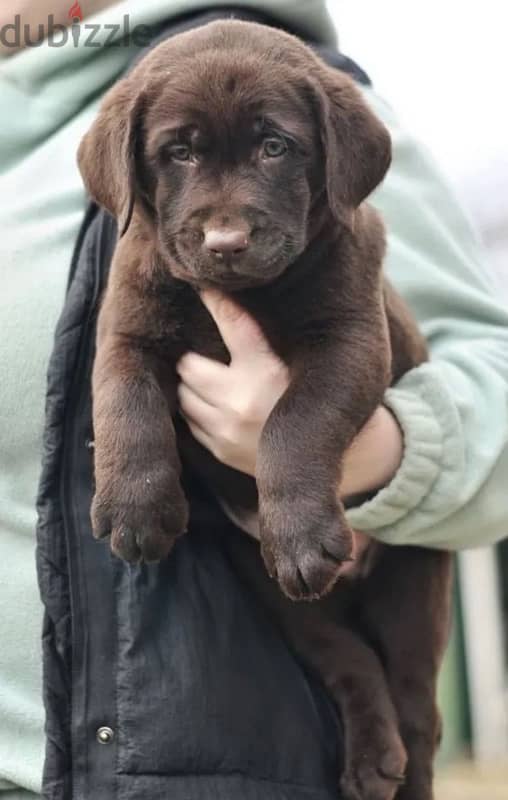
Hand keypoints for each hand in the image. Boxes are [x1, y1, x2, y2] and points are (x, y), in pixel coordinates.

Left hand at [176, 290, 402, 498]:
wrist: (334, 452)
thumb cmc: (313, 394)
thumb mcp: (300, 358)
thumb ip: (266, 332)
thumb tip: (236, 291)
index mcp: (266, 369)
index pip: (232, 322)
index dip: (214, 300)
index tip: (204, 286)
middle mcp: (242, 400)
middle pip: (189, 366)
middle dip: (192, 359)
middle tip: (203, 354)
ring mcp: (228, 429)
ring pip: (185, 395)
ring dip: (190, 385)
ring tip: (207, 380)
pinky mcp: (223, 449)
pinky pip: (190, 423)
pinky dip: (195, 410)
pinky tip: (212, 404)